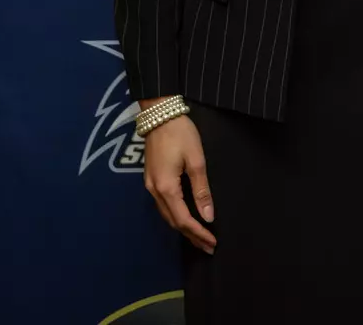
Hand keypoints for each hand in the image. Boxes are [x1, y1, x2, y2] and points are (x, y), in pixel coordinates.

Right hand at [141, 105, 215, 253]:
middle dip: (191, 236)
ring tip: (200, 237)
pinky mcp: (151, 179)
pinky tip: (186, 218)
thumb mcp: (196, 161)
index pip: (183, 220)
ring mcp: (150, 186)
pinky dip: (176, 216)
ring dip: (183, 228)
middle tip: (208, 247)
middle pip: (173, 221)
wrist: (159, 115)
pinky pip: (163, 205)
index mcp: (166, 188)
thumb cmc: (180, 134)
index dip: (198, 233)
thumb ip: (201, 190)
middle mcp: (154, 191)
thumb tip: (208, 216)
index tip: (212, 243)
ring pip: (167, 215)